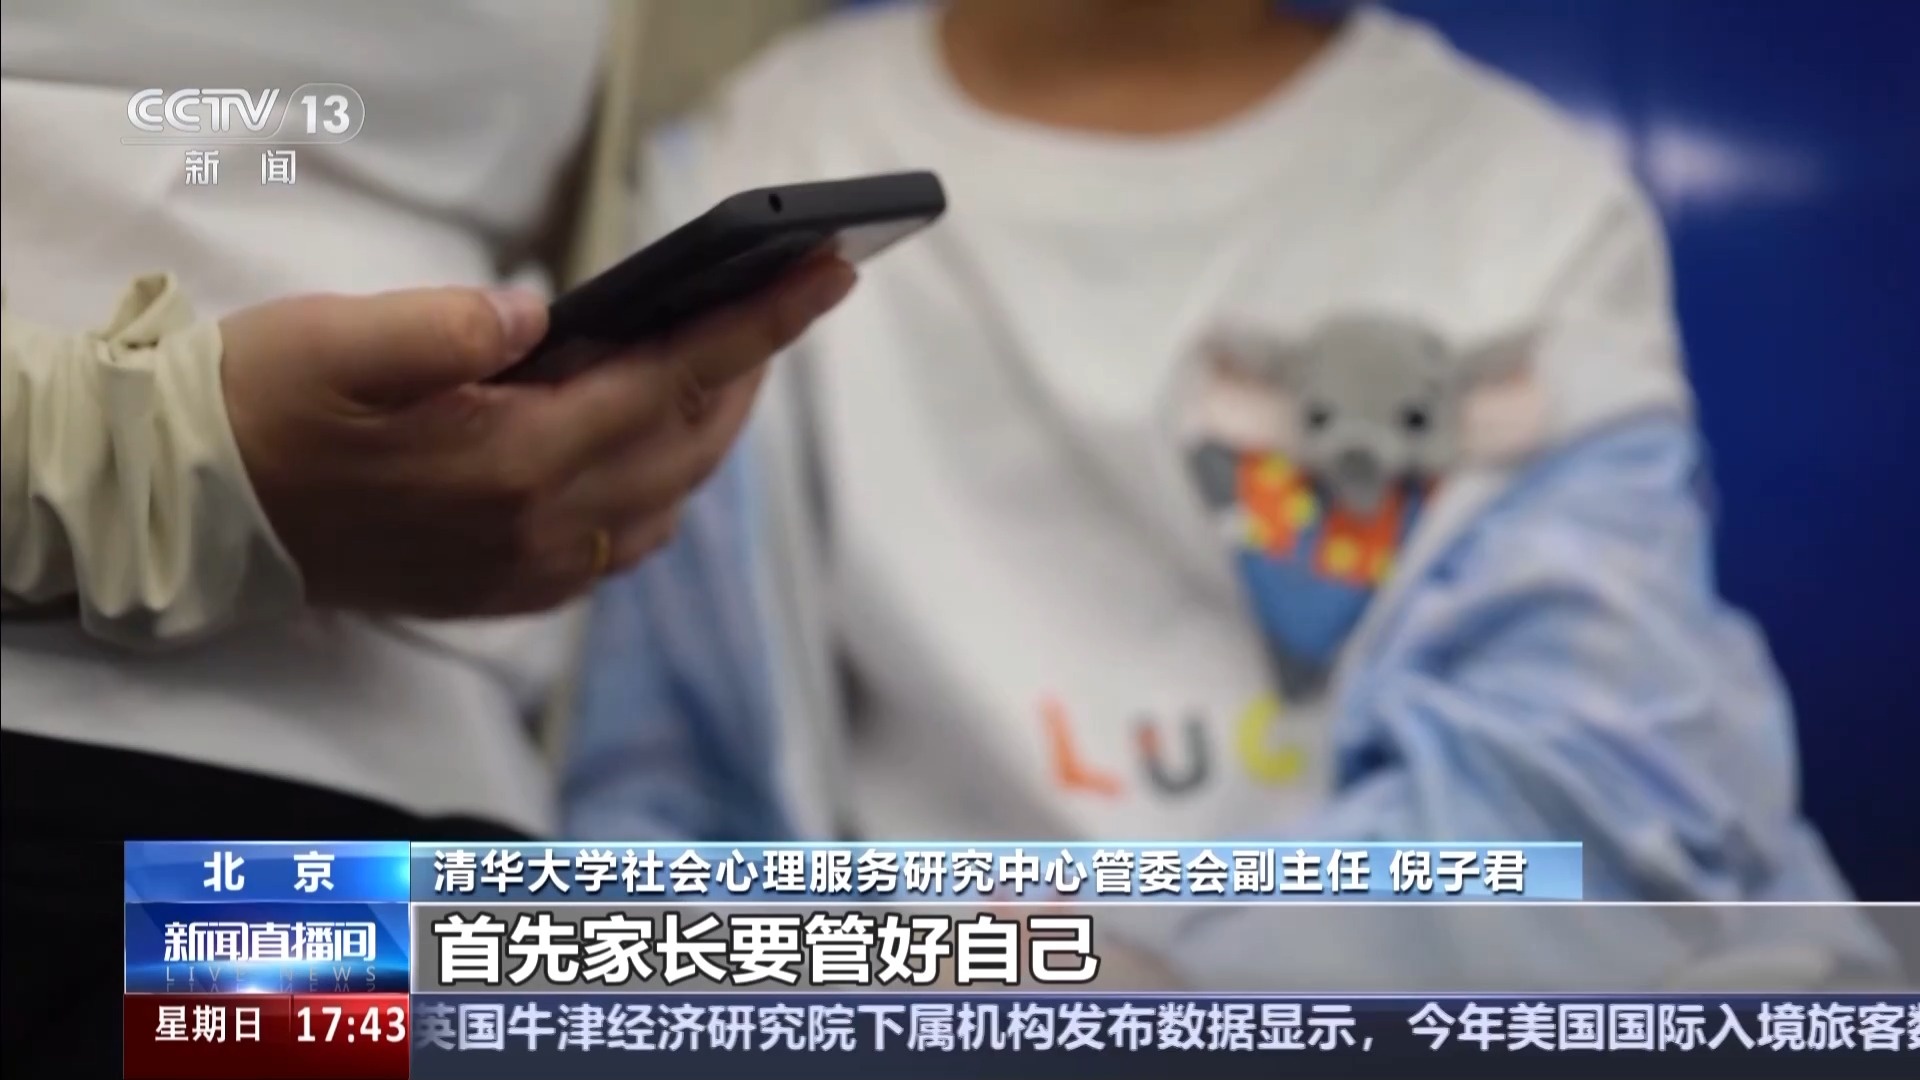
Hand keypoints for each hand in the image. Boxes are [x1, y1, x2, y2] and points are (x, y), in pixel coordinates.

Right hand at [219, 257, 854, 616]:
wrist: (195, 514)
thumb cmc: (261, 409)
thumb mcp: (339, 340)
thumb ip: (447, 327)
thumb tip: (538, 317)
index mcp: (512, 462)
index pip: (673, 379)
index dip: (761, 324)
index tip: (829, 275)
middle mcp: (540, 530)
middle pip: (690, 442)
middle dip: (747, 368)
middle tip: (783, 299)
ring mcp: (529, 572)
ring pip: (669, 500)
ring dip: (710, 430)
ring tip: (725, 360)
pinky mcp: (507, 591)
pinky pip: (624, 547)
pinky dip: (664, 489)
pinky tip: (656, 446)